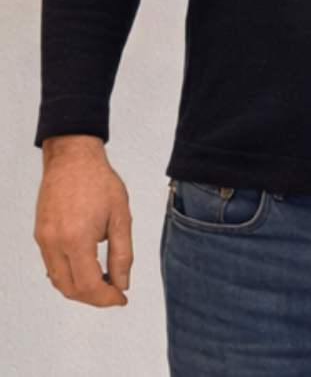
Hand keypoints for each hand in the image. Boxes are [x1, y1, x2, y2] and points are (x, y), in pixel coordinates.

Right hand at [35, 135, 132, 307]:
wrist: (73, 159)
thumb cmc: (98, 182)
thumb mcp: (121, 217)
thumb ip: (122, 254)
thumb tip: (122, 283)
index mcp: (76, 240)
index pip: (89, 285)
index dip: (107, 298)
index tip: (121, 298)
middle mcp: (54, 244)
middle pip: (71, 289)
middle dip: (94, 298)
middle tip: (115, 294)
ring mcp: (43, 241)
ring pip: (58, 281)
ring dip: (80, 290)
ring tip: (104, 284)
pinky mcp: (40, 237)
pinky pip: (51, 267)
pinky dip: (68, 277)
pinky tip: (86, 271)